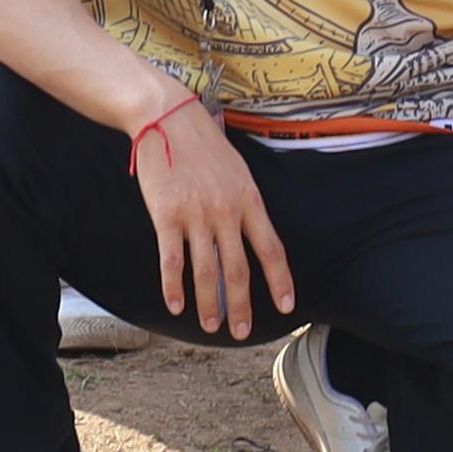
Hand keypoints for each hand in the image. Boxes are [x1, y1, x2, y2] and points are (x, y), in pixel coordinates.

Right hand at [127, 94, 293, 340]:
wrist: (168, 118)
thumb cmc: (204, 144)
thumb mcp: (238, 170)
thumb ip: (246, 203)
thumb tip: (253, 235)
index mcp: (249, 199)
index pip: (271, 249)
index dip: (279, 281)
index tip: (286, 306)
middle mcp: (226, 211)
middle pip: (238, 269)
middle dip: (241, 306)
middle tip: (241, 333)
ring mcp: (196, 215)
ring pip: (205, 271)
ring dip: (208, 304)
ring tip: (211, 326)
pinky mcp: (166, 215)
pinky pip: (171, 260)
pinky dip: (173, 286)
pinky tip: (175, 305)